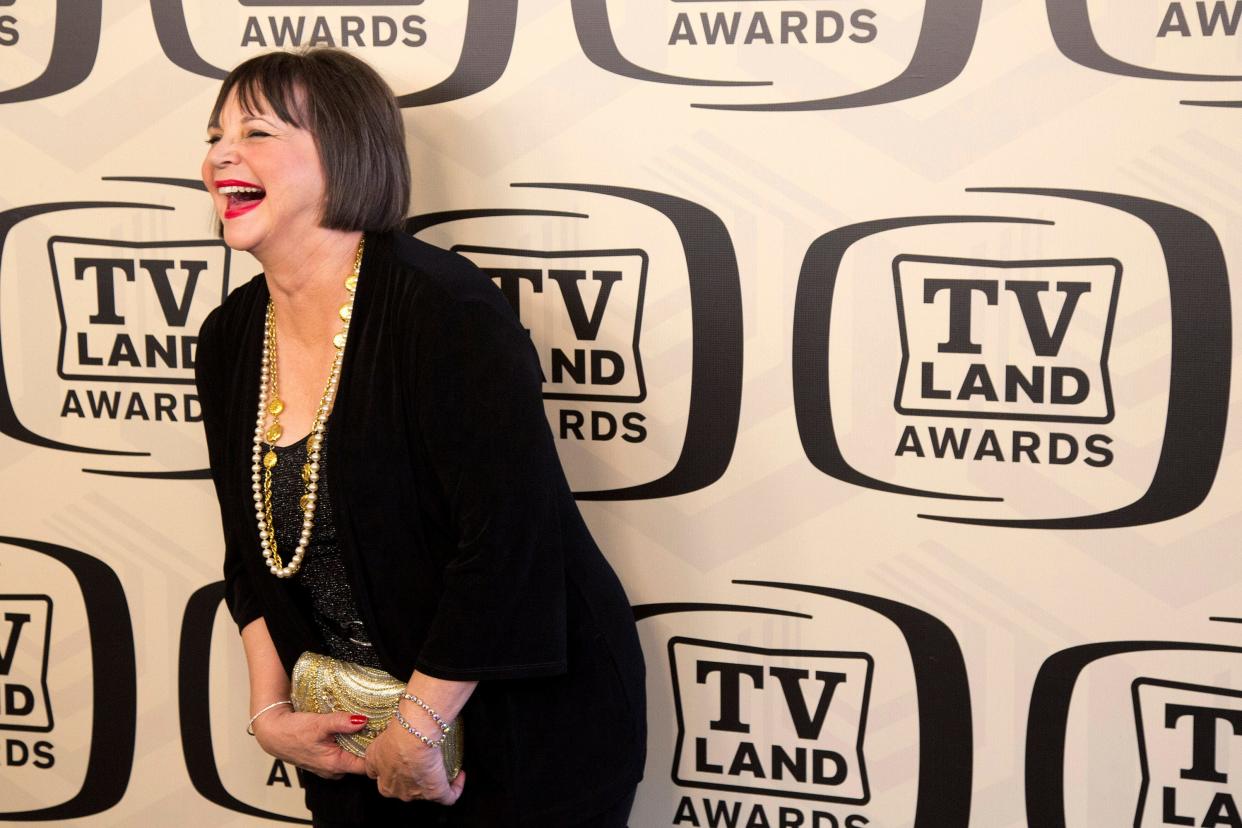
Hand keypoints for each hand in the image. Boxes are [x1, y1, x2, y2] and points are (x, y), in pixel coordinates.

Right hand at [252, 707, 368, 779]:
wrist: (272, 733)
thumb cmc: (292, 731)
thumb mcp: (319, 724)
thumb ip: (342, 723)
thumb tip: (363, 720)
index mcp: (335, 765)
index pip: (366, 766)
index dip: (376, 753)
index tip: (383, 736)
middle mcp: (333, 770)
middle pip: (360, 761)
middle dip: (368, 746)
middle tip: (377, 727)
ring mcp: (328, 766)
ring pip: (350, 756)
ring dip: (357, 743)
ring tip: (364, 726)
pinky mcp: (323, 759)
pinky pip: (341, 753)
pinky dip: (346, 743)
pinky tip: (348, 729)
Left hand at [365, 706, 465, 803]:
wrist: (413, 736)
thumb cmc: (395, 735)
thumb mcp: (375, 742)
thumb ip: (372, 750)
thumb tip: (372, 746)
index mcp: (380, 779)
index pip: (383, 778)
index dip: (391, 769)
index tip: (399, 759)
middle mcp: (396, 790)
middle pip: (402, 787)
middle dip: (411, 777)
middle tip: (421, 758)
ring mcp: (416, 793)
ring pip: (424, 792)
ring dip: (432, 780)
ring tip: (439, 763)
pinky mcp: (435, 792)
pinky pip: (448, 797)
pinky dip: (455, 788)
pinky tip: (458, 775)